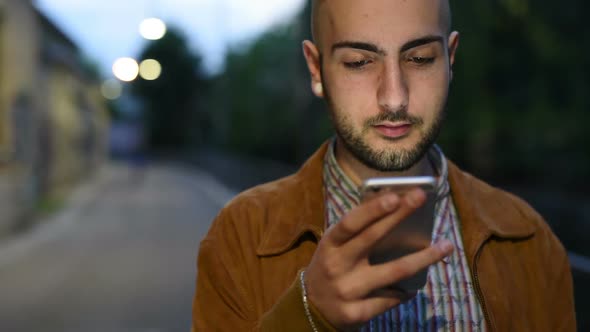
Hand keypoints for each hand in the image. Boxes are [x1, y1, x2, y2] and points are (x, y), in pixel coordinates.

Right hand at [304, 189, 453, 329]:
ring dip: (424, 258)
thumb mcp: (335, 246)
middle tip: (421, 198)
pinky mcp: (356, 313)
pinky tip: (414, 286)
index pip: (351, 223)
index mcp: (330, 244)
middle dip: (399, 216)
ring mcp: (347, 291)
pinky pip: (390, 299)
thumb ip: (357, 228)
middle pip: (372, 239)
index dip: (372, 210)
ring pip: (393, 272)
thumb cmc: (331, 266)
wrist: (311, 308)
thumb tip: (391, 199)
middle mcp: (337, 266)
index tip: (396, 196)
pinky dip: (405, 291)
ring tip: (446, 246)